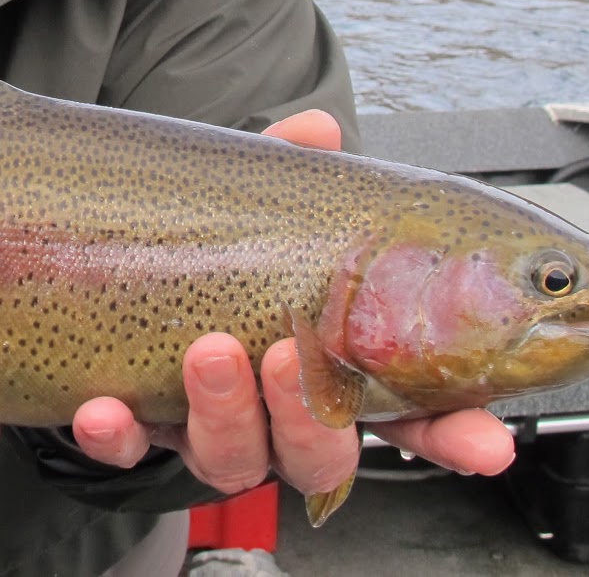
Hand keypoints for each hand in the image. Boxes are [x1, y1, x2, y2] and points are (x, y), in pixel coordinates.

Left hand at [68, 110, 516, 496]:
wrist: (104, 272)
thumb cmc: (208, 249)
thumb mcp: (251, 208)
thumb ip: (285, 172)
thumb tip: (316, 128)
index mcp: (326, 366)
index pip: (407, 416)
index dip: (451, 433)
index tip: (485, 441)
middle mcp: (272, 412)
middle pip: (316, 454)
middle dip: (307, 417)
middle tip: (283, 355)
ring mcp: (205, 426)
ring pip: (231, 459)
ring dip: (222, 414)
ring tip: (207, 352)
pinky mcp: (133, 429)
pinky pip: (126, 450)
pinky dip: (115, 435)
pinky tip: (103, 410)